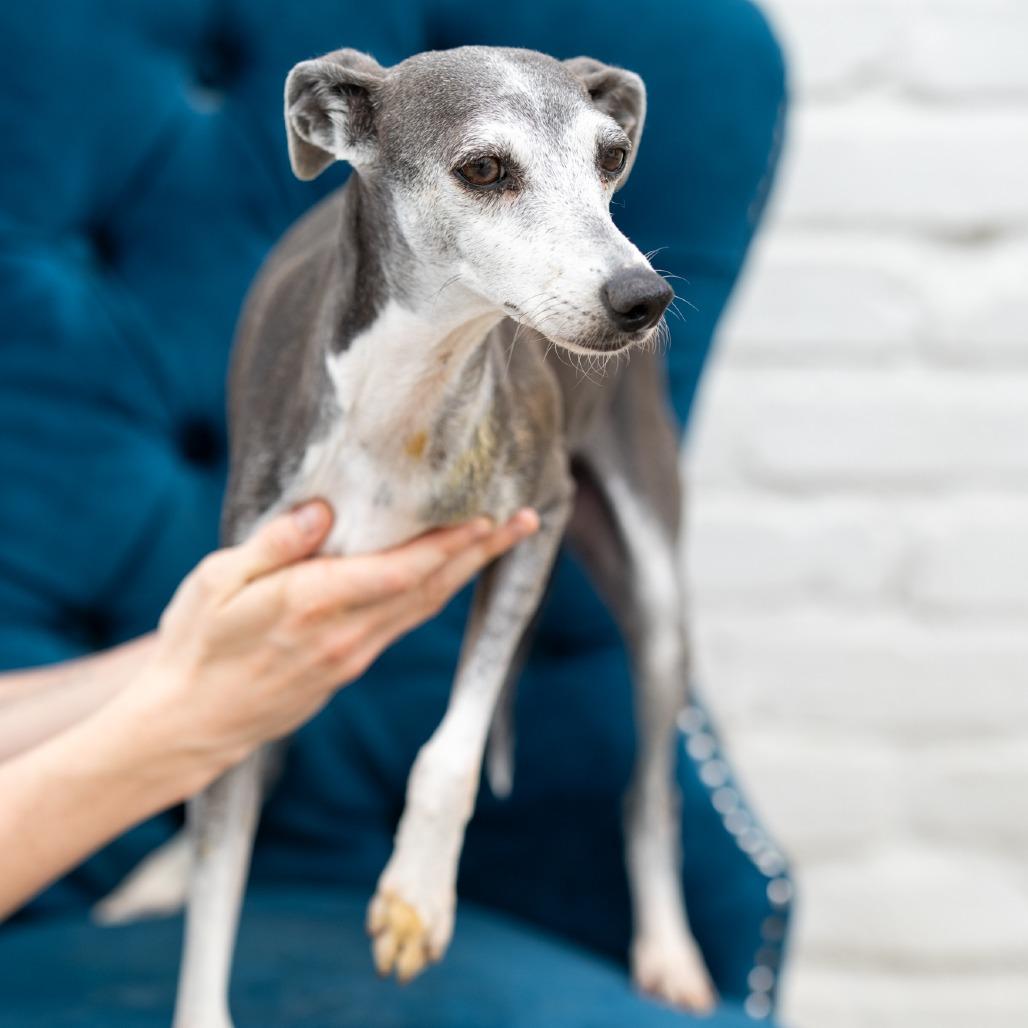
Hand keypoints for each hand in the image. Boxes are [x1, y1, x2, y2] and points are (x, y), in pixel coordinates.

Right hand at [121, 501, 538, 787]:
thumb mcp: (216, 582)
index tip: (491, 518)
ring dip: (465, 572)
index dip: (451, 544)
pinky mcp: (348, 669)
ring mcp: (352, 656)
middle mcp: (345, 633)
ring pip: (423, 608)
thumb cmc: (195, 645)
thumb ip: (274, 544)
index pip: (401, 570)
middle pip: (430, 587)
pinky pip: (403, 625)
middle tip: (526, 521)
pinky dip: (433, 594)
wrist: (189, 723)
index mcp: (312, 603)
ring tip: (499, 542)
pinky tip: (444, 575)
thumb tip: (324, 510)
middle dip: (481, 552)